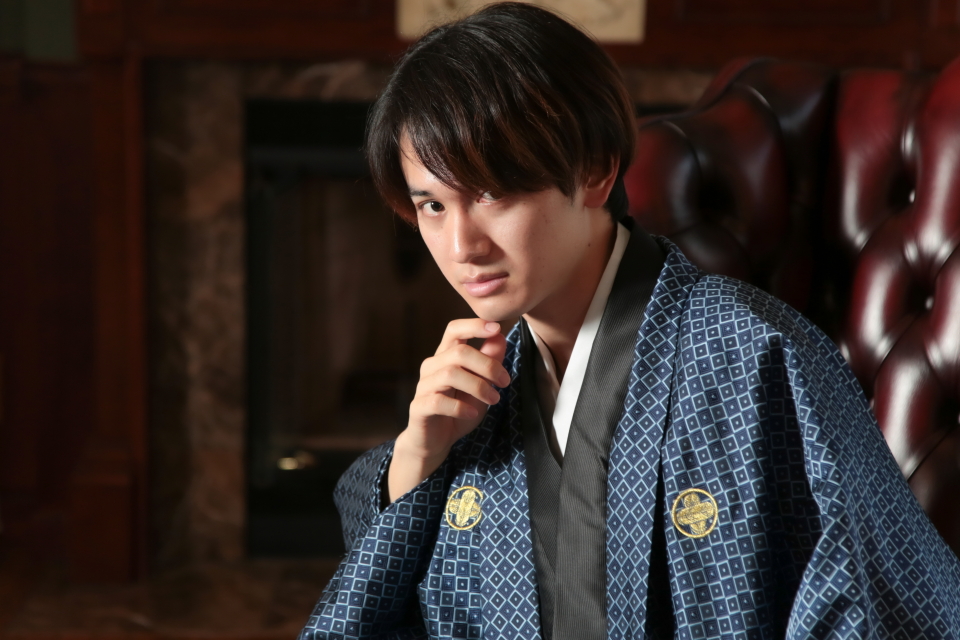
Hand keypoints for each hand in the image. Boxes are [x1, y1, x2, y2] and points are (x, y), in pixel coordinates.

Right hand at [388, 319, 508, 501]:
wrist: (435, 441)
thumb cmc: (459, 408)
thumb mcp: (480, 384)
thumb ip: (488, 361)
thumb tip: (499, 336)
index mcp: (446, 356)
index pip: (454, 330)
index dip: (474, 325)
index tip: (497, 328)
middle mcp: (432, 367)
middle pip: (459, 353)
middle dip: (487, 365)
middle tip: (505, 381)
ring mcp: (423, 386)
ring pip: (450, 374)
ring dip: (478, 386)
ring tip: (494, 399)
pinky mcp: (419, 407)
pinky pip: (438, 401)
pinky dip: (459, 406)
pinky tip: (472, 413)